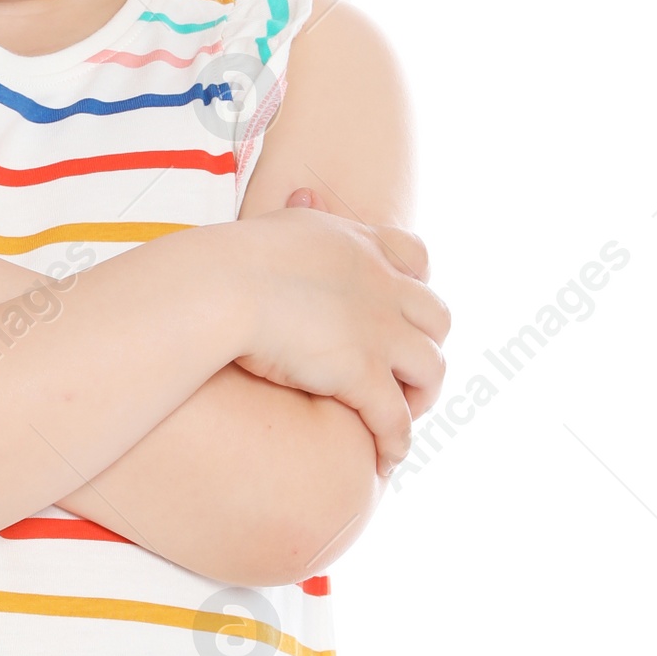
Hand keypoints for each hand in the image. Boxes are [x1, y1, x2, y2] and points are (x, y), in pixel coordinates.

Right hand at [229, 189, 449, 474]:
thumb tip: (303, 197)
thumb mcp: (280, 221)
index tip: (400, 309)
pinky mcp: (363, 374)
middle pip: (436, 317)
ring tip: (400, 417)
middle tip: (403, 374)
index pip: (416, 256)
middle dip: (425, 347)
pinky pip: (397, 418)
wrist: (220, 287)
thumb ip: (301, 214)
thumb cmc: (231, 259)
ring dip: (422, 397)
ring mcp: (379, 331)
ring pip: (431, 369)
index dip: (414, 285)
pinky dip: (397, 441)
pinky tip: (387, 458)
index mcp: (361, 245)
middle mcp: (382, 286)